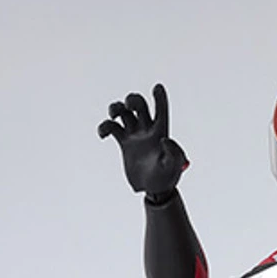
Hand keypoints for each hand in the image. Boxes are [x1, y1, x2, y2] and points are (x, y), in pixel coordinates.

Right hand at [97, 83, 188, 198]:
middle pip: (139, 105)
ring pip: (123, 113)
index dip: (160, 97)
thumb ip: (173, 153)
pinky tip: (102, 135)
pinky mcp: (124, 143)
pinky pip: (112, 128)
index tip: (158, 87)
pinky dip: (105, 127)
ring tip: (114, 115)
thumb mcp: (174, 166)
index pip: (161, 109)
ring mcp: (134, 135)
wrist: (153, 190)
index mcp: (161, 131)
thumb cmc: (167, 178)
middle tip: (128, 106)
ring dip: (116, 107)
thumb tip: (164, 140)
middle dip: (132, 100)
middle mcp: (147, 129)